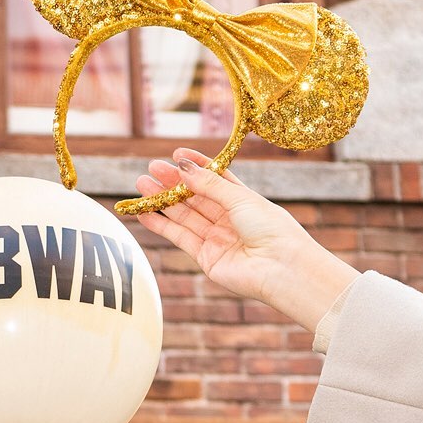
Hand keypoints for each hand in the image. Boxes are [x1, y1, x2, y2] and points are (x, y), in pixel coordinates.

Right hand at [136, 148, 358, 332]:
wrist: (281, 269)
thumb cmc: (271, 229)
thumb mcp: (239, 198)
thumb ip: (208, 184)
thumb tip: (183, 166)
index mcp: (244, 201)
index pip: (216, 178)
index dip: (197, 166)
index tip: (177, 154)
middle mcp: (229, 219)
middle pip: (195, 196)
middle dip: (172, 182)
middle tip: (151, 168)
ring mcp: (217, 238)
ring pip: (184, 215)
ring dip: (162, 201)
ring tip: (141, 184)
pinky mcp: (206, 257)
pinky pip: (179, 237)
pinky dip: (161, 224)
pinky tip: (145, 212)